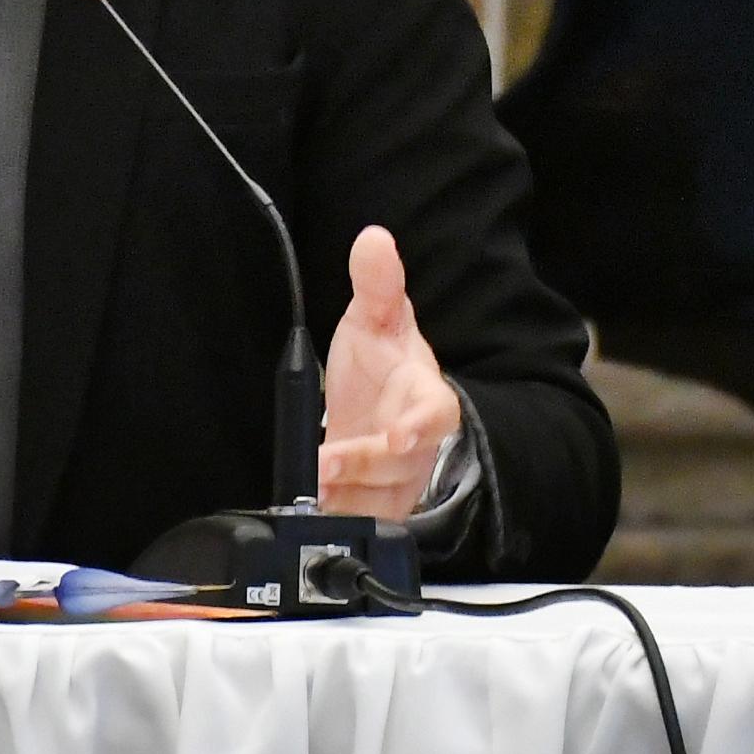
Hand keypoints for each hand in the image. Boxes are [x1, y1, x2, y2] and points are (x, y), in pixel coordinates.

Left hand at [315, 225, 460, 517]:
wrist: (373, 407)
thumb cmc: (382, 364)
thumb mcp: (375, 319)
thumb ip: (377, 282)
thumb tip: (373, 237)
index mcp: (424, 397)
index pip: (437, 414)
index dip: (421, 426)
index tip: (399, 436)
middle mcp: (416, 445)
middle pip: (402, 464)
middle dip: (367, 464)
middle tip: (330, 461)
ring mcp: (397, 479)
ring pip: (381, 497)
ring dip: (347, 491)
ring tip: (316, 480)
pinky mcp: (375, 503)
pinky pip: (360, 516)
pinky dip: (338, 511)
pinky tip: (317, 501)